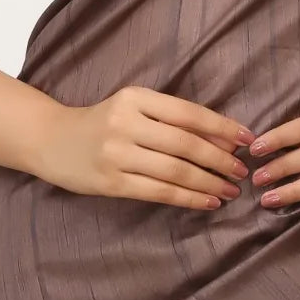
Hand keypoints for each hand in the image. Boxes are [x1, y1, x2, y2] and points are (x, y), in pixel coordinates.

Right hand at [33, 85, 254, 209]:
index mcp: (135, 97)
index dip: (222, 127)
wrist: (51, 140)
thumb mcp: (133, 107)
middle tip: (242, 170)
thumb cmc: (103, 122)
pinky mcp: (111, 182)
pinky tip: (207, 201)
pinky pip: (158, 192)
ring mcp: (116, 154)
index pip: (188, 113)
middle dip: (220, 159)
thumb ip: (171, 118)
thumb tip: (223, 138)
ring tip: (230, 189)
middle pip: (185, 144)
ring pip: (175, 171)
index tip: (247, 139)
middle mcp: (125, 123)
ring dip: (209, 182)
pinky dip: (188, 198)